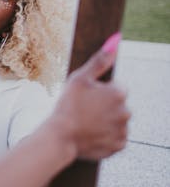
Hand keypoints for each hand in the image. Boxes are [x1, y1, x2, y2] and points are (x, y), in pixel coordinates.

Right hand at [51, 35, 129, 160]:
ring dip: (106, 121)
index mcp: (119, 93)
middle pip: (117, 105)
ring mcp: (123, 130)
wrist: (61, 137)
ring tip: (86, 123)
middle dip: (105, 106)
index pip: (116, 88)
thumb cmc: (67, 106)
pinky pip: (115, 138)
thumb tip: (114, 41)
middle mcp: (126, 112)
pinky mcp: (118, 145)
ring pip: (116, 121)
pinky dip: (106, 136)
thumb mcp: (80, 78)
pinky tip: (91, 134)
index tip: (86, 98)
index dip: (100, 92)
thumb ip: (99, 61)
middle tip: (84, 111)